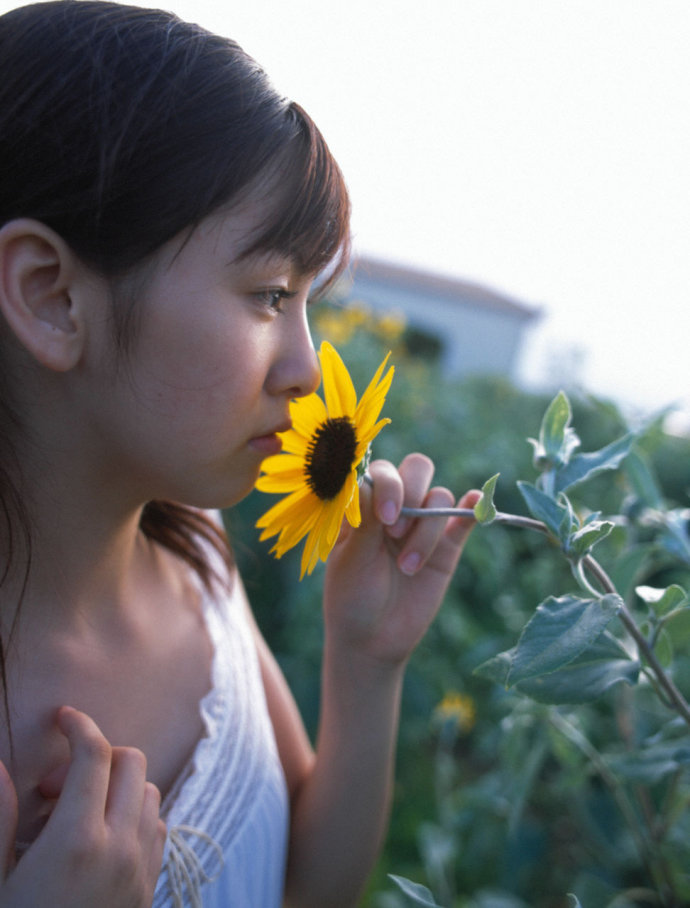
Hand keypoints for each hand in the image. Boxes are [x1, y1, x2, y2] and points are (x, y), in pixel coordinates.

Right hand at [0, 706, 165, 907]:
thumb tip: (0, 769)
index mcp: (77, 841)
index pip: (96, 755)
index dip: (79, 726)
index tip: (62, 717)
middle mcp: (120, 848)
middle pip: (130, 764)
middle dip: (96, 756)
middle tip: (54, 788)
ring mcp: (141, 869)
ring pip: (149, 793)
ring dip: (117, 787)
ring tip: (73, 815)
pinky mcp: (149, 890)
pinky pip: (157, 827)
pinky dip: (134, 814)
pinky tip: (99, 839)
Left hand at [323, 453, 479, 666]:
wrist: (372, 640)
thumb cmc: (351, 596)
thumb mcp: (351, 559)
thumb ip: (365, 519)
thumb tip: (374, 478)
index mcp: (365, 504)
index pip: (383, 471)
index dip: (389, 486)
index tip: (385, 520)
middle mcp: (395, 506)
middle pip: (416, 469)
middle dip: (411, 493)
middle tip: (395, 532)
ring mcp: (422, 525)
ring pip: (439, 498)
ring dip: (427, 529)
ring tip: (407, 566)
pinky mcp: (447, 547)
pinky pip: (464, 517)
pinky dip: (473, 506)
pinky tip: (476, 501)